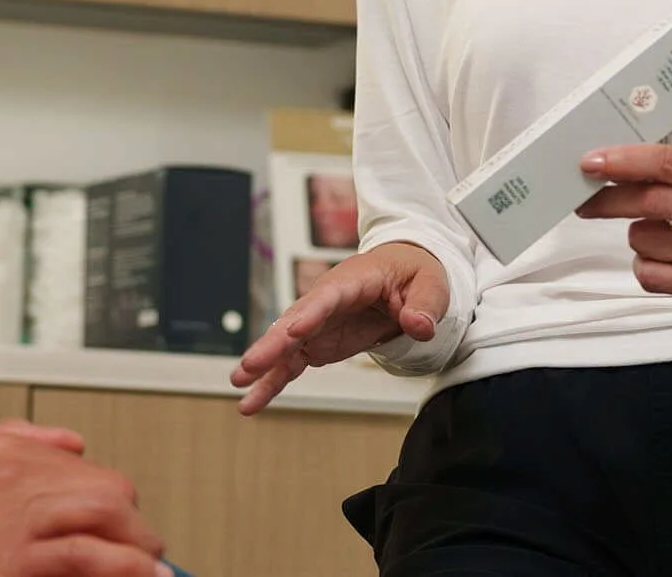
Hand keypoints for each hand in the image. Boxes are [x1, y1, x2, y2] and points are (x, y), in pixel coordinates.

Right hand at [0, 419, 169, 576]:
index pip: (88, 471)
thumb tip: (75, 441)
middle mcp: (20, 481)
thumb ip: (19, 439)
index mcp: (10, 455)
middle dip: (133, 525)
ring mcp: (18, 523)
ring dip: (137, 549)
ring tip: (152, 571)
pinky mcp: (14, 563)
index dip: (113, 503)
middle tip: (144, 551)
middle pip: (107, 492)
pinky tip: (139, 576)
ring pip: (104, 519)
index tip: (121, 526)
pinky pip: (84, 558)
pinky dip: (121, 566)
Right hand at [229, 242, 448, 415]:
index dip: (311, 313)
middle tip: (251, 364)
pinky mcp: (316, 341)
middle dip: (272, 343)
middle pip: (295, 320)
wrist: (403, 275)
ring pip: (285, 344)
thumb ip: (425, 305)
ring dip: (264, 365)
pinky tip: (254, 399)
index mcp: (352, 279)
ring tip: (240, 386)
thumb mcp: (431, 283)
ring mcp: (318, 322)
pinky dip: (273, 379)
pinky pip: (291, 361)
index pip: (328, 296)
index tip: (293, 330)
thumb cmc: (413, 273)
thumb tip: (418, 325)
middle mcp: (326, 299)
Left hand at [576, 143, 671, 304]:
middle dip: (607, 201)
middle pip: (648, 202)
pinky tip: (666, 259)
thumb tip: (606, 162)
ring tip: (662, 235)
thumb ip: (664, 167)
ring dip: (638, 236)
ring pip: (642, 239)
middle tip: (585, 201)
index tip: (590, 163)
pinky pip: (648, 273)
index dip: (622, 161)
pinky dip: (645, 266)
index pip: (665, 161)